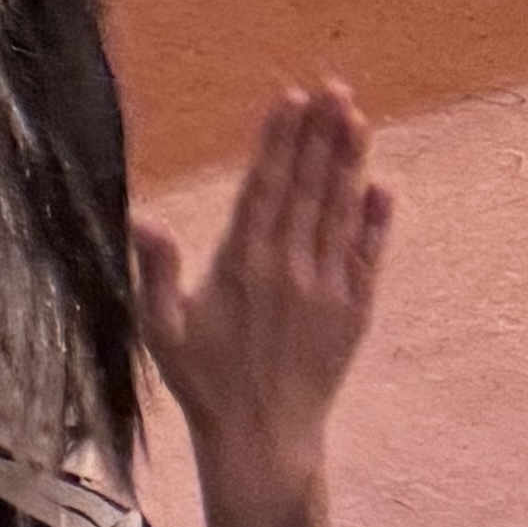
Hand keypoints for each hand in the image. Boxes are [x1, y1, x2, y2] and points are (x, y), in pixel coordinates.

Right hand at [137, 83, 390, 526]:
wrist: (262, 439)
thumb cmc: (203, 380)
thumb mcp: (161, 329)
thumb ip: (155, 272)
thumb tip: (146, 219)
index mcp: (242, 264)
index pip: (264, 187)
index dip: (278, 140)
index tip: (291, 96)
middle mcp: (289, 269)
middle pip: (308, 188)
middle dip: (320, 135)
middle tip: (334, 88)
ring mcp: (326, 290)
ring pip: (339, 213)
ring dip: (349, 163)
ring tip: (357, 117)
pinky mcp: (353, 314)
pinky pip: (368, 259)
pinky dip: (376, 223)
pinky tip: (382, 187)